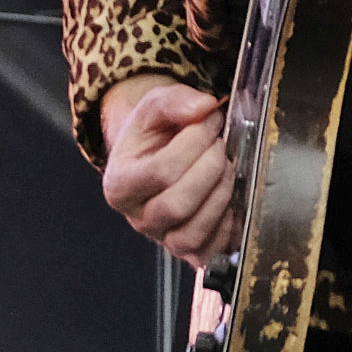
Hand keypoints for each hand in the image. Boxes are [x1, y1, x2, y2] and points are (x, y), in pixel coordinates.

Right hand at [100, 78, 238, 260]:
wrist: (156, 155)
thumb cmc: (153, 134)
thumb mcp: (154, 106)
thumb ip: (174, 101)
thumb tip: (205, 106)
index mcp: (120, 185)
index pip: (160, 171)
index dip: (194, 143)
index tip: (210, 122)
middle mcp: (138, 218)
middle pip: (176, 206)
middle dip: (210, 169)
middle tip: (221, 145)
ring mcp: (164, 238)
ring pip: (192, 233)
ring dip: (221, 195)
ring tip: (227, 167)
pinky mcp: (190, 250)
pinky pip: (211, 249)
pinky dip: (228, 223)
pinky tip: (231, 194)